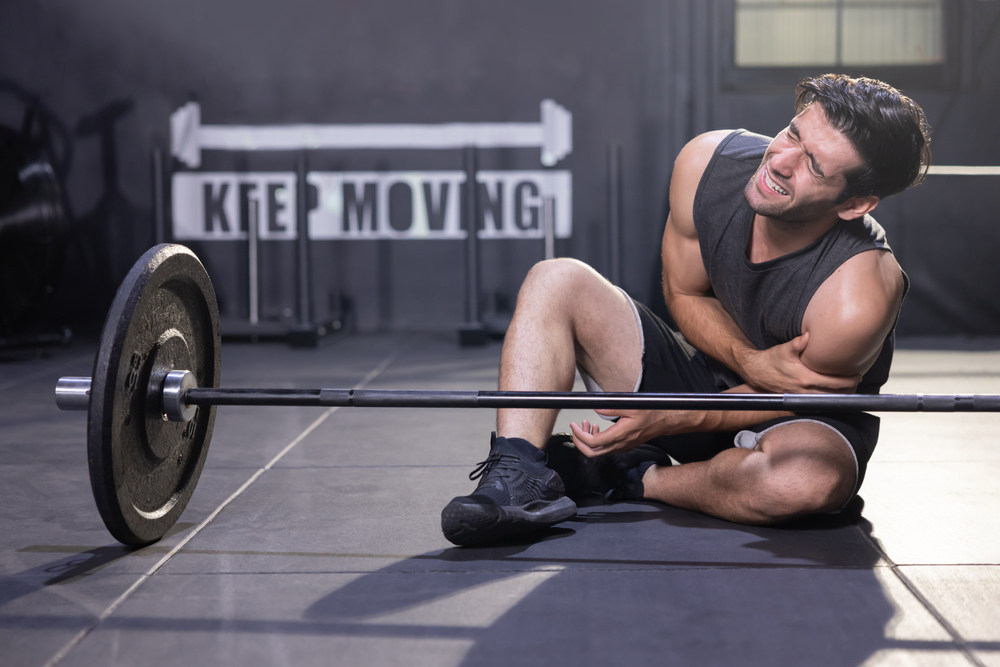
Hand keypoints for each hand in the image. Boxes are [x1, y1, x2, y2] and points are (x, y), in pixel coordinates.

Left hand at [570, 409, 690, 457]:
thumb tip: (596, 407)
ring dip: (587, 441)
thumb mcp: (631, 406)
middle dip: (579, 442)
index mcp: (620, 435)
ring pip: (598, 452)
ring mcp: (621, 447)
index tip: (574, 426)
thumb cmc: (651, 413)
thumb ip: (611, 406)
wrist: (664, 421)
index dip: (580, 436)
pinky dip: (596, 441)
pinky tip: (596, 428)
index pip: (593, 443)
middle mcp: (620, 445)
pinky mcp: (623, 446)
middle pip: (592, 453)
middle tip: (575, 429)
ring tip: (586, 424)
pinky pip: (605, 449)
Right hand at [740, 332, 860, 393]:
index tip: (857, 375)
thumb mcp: (783, 349)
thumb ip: (797, 343)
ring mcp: (800, 398)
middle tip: (857, 382)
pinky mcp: (796, 401)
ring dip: (838, 397)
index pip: (832, 383)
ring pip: (826, 402)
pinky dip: (826, 401)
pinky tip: (831, 395)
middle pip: (833, 395)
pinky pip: (816, 405)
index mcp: (804, 378)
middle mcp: (803, 391)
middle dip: (848, 390)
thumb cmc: (770, 360)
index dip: (848, 381)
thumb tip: (808, 335)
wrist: (755, 372)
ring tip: (848, 389)